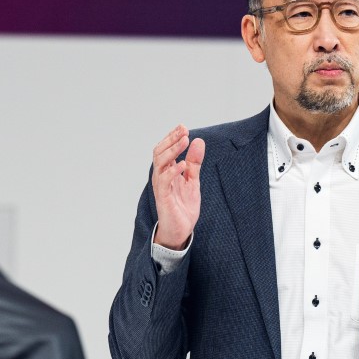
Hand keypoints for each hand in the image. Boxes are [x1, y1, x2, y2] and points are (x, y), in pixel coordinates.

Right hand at [152, 125, 204, 249]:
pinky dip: (173, 171)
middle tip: (184, 131)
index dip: (172, 137)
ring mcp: (161, 187)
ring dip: (172, 151)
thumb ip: (194, 163)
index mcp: (167, 172)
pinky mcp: (163, 198)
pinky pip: (164, 181)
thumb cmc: (183, 207)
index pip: (165, 149)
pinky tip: (184, 165)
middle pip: (159, 152)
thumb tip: (199, 140)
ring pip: (160, 163)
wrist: (181, 231)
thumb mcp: (193, 181)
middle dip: (171, 140)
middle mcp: (161, 177)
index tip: (183, 127)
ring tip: (185, 141)